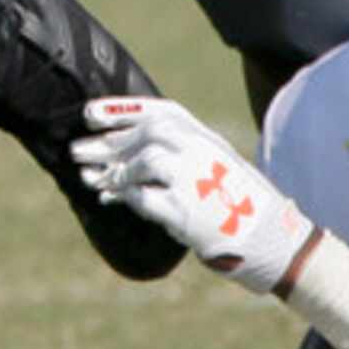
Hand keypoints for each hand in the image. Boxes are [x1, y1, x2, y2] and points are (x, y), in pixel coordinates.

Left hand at [71, 97, 312, 293]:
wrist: (271, 238)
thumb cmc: (236, 203)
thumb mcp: (213, 166)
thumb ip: (177, 155)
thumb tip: (122, 157)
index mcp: (207, 138)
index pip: (160, 112)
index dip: (122, 110)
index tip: (89, 113)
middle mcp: (203, 152)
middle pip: (147, 134)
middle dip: (108, 142)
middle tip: (77, 151)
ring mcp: (197, 180)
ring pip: (145, 160)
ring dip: (116, 171)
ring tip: (95, 180)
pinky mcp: (187, 212)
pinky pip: (145, 197)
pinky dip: (126, 197)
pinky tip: (113, 200)